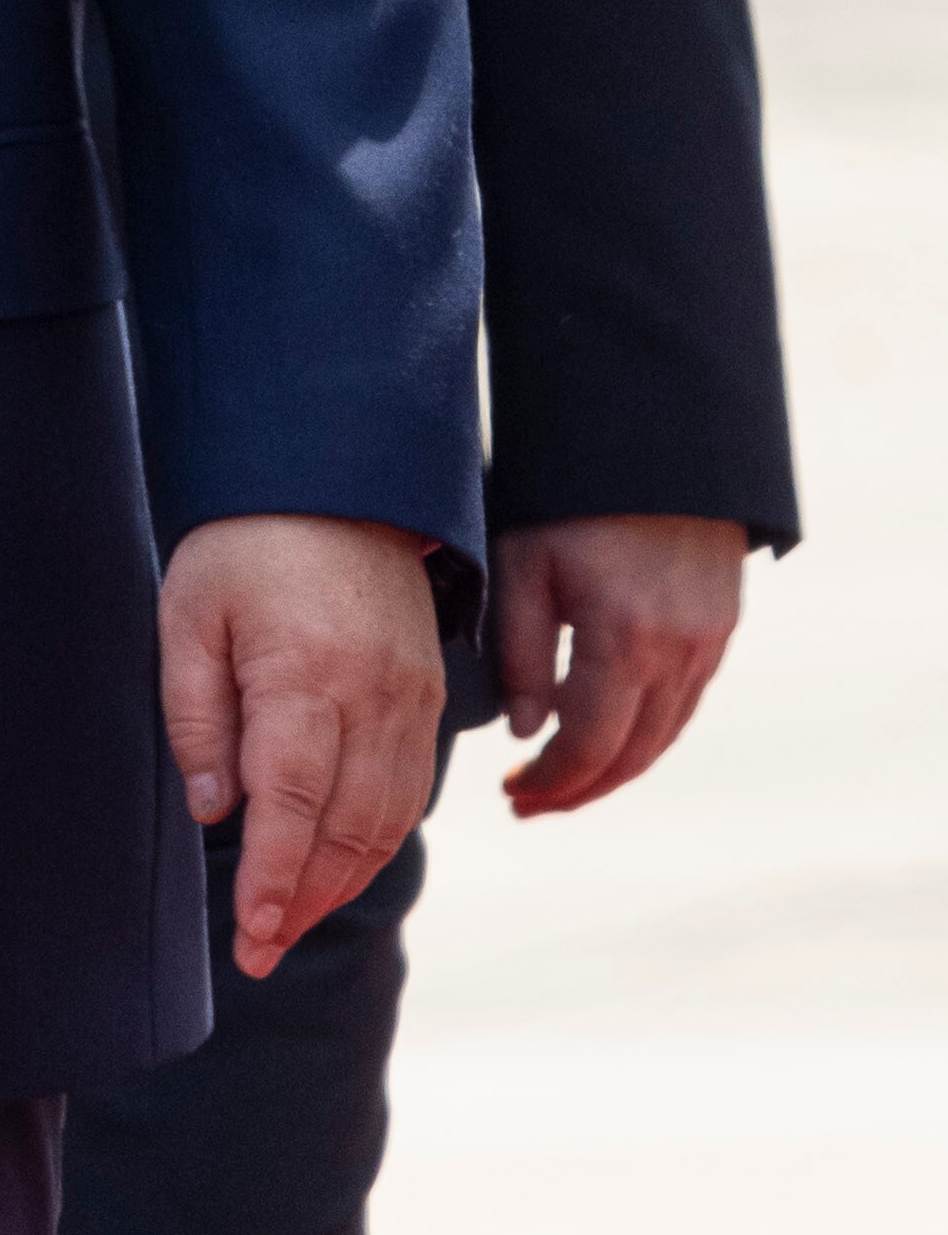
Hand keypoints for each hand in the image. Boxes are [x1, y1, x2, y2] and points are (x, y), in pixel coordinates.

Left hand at [159, 515, 443, 981]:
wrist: (337, 477)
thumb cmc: (245, 544)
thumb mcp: (190, 615)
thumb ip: (198, 717)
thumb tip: (215, 812)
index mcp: (306, 676)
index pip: (293, 806)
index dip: (274, 882)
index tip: (249, 937)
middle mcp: (371, 698)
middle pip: (347, 831)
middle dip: (304, 903)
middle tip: (258, 952)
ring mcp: (410, 700)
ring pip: (387, 822)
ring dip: (341, 882)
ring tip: (291, 923)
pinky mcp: (426, 696)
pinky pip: (410, 791)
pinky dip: (376, 841)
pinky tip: (338, 864)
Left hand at [494, 514, 744, 816]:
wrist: (655, 433)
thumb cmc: (571, 491)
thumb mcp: (523, 562)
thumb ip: (521, 654)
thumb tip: (525, 733)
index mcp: (625, 640)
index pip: (589, 747)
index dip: (551, 783)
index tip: (511, 795)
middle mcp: (679, 652)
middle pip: (633, 756)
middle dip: (580, 790)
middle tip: (529, 802)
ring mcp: (710, 640)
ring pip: (666, 735)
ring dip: (616, 768)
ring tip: (565, 779)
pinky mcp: (723, 623)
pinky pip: (687, 702)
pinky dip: (649, 731)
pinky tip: (612, 731)